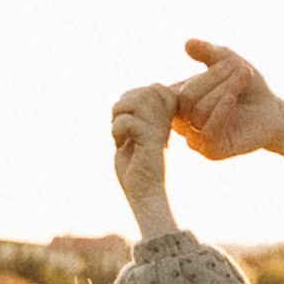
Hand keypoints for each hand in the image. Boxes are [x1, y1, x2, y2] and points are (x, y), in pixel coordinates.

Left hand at [111, 84, 178, 235]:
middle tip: (119, 125)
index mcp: (164, 119)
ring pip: (137, 100)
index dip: (135, 95)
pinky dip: (117, 130)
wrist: (143, 195)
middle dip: (123, 103)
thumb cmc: (135, 169)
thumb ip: (133, 116)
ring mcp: (160, 131)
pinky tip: (120, 145)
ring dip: (119, 115)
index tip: (126, 118)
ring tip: (119, 133)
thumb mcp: (132, 137)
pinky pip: (129, 121)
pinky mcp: (152, 142)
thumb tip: (125, 97)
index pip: (156, 88)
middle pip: (145, 90)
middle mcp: (166, 122)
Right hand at [171, 39, 283, 164]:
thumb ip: (208, 52)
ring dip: (224, 90)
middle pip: (186, 99)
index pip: (174, 89)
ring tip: (246, 77)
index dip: (201, 75)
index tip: (228, 60)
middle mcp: (182, 123)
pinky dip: (219, 112)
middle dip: (214, 79)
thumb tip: (188, 43)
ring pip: (198, 113)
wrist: (273, 111)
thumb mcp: (228, 62)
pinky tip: (231, 98)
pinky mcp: (212, 152)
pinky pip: (208, 132)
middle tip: (241, 68)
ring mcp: (195, 139)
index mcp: (179, 103)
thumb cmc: (247, 87)